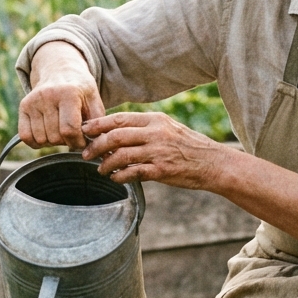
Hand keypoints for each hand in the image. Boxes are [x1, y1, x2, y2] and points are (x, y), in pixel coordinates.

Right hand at [19, 42, 104, 148]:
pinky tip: (47, 134)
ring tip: (60, 130)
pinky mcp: (23, 106)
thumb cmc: (81, 91)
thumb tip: (98, 145)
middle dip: (66, 142)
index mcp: (69, 92)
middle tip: (72, 134)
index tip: (82, 141)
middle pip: (55, 136)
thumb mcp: (94, 101)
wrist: (60, 71)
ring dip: (52, 142)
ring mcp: (33, 100)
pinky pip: (26, 137)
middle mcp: (48, 95)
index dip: (77, 142)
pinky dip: (36, 142)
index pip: (69, 129)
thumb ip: (97, 123)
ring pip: (41, 139)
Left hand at [81, 112, 230, 189]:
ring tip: (100, 169)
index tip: (85, 130)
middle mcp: (155, 133)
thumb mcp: (168, 128)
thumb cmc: (188, 146)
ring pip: (121, 155)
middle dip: (96, 145)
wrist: (212, 163)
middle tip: (85, 153)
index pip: (119, 119)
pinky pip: (132, 173)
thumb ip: (145, 128)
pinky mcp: (161, 170)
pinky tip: (115, 178)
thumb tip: (117, 132)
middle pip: (115, 136)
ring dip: (105, 164)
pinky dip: (120, 176)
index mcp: (155, 120)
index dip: (98, 124)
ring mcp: (158, 151)